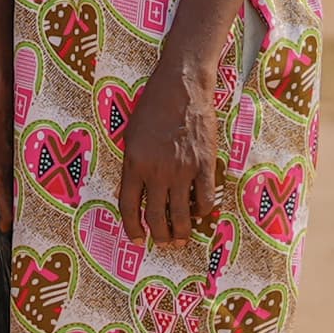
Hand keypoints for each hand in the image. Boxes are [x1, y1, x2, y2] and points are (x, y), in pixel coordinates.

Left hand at [0, 67, 11, 239]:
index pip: (5, 206)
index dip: (3, 221)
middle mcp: (10, 168)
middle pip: (10, 196)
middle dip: (4, 210)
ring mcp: (14, 156)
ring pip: (12, 182)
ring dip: (5, 193)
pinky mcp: (14, 146)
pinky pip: (12, 168)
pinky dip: (6, 177)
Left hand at [114, 56, 219, 245]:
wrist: (181, 88)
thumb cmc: (152, 108)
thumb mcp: (130, 136)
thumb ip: (132, 166)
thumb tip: (135, 194)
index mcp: (133, 163)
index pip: (128, 206)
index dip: (132, 228)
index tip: (137, 239)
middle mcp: (157, 171)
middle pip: (156, 217)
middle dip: (159, 236)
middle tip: (164, 244)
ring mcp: (182, 169)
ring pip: (181, 214)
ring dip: (182, 232)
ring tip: (182, 239)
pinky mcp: (205, 164)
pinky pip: (205, 198)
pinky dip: (203, 211)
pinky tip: (200, 213)